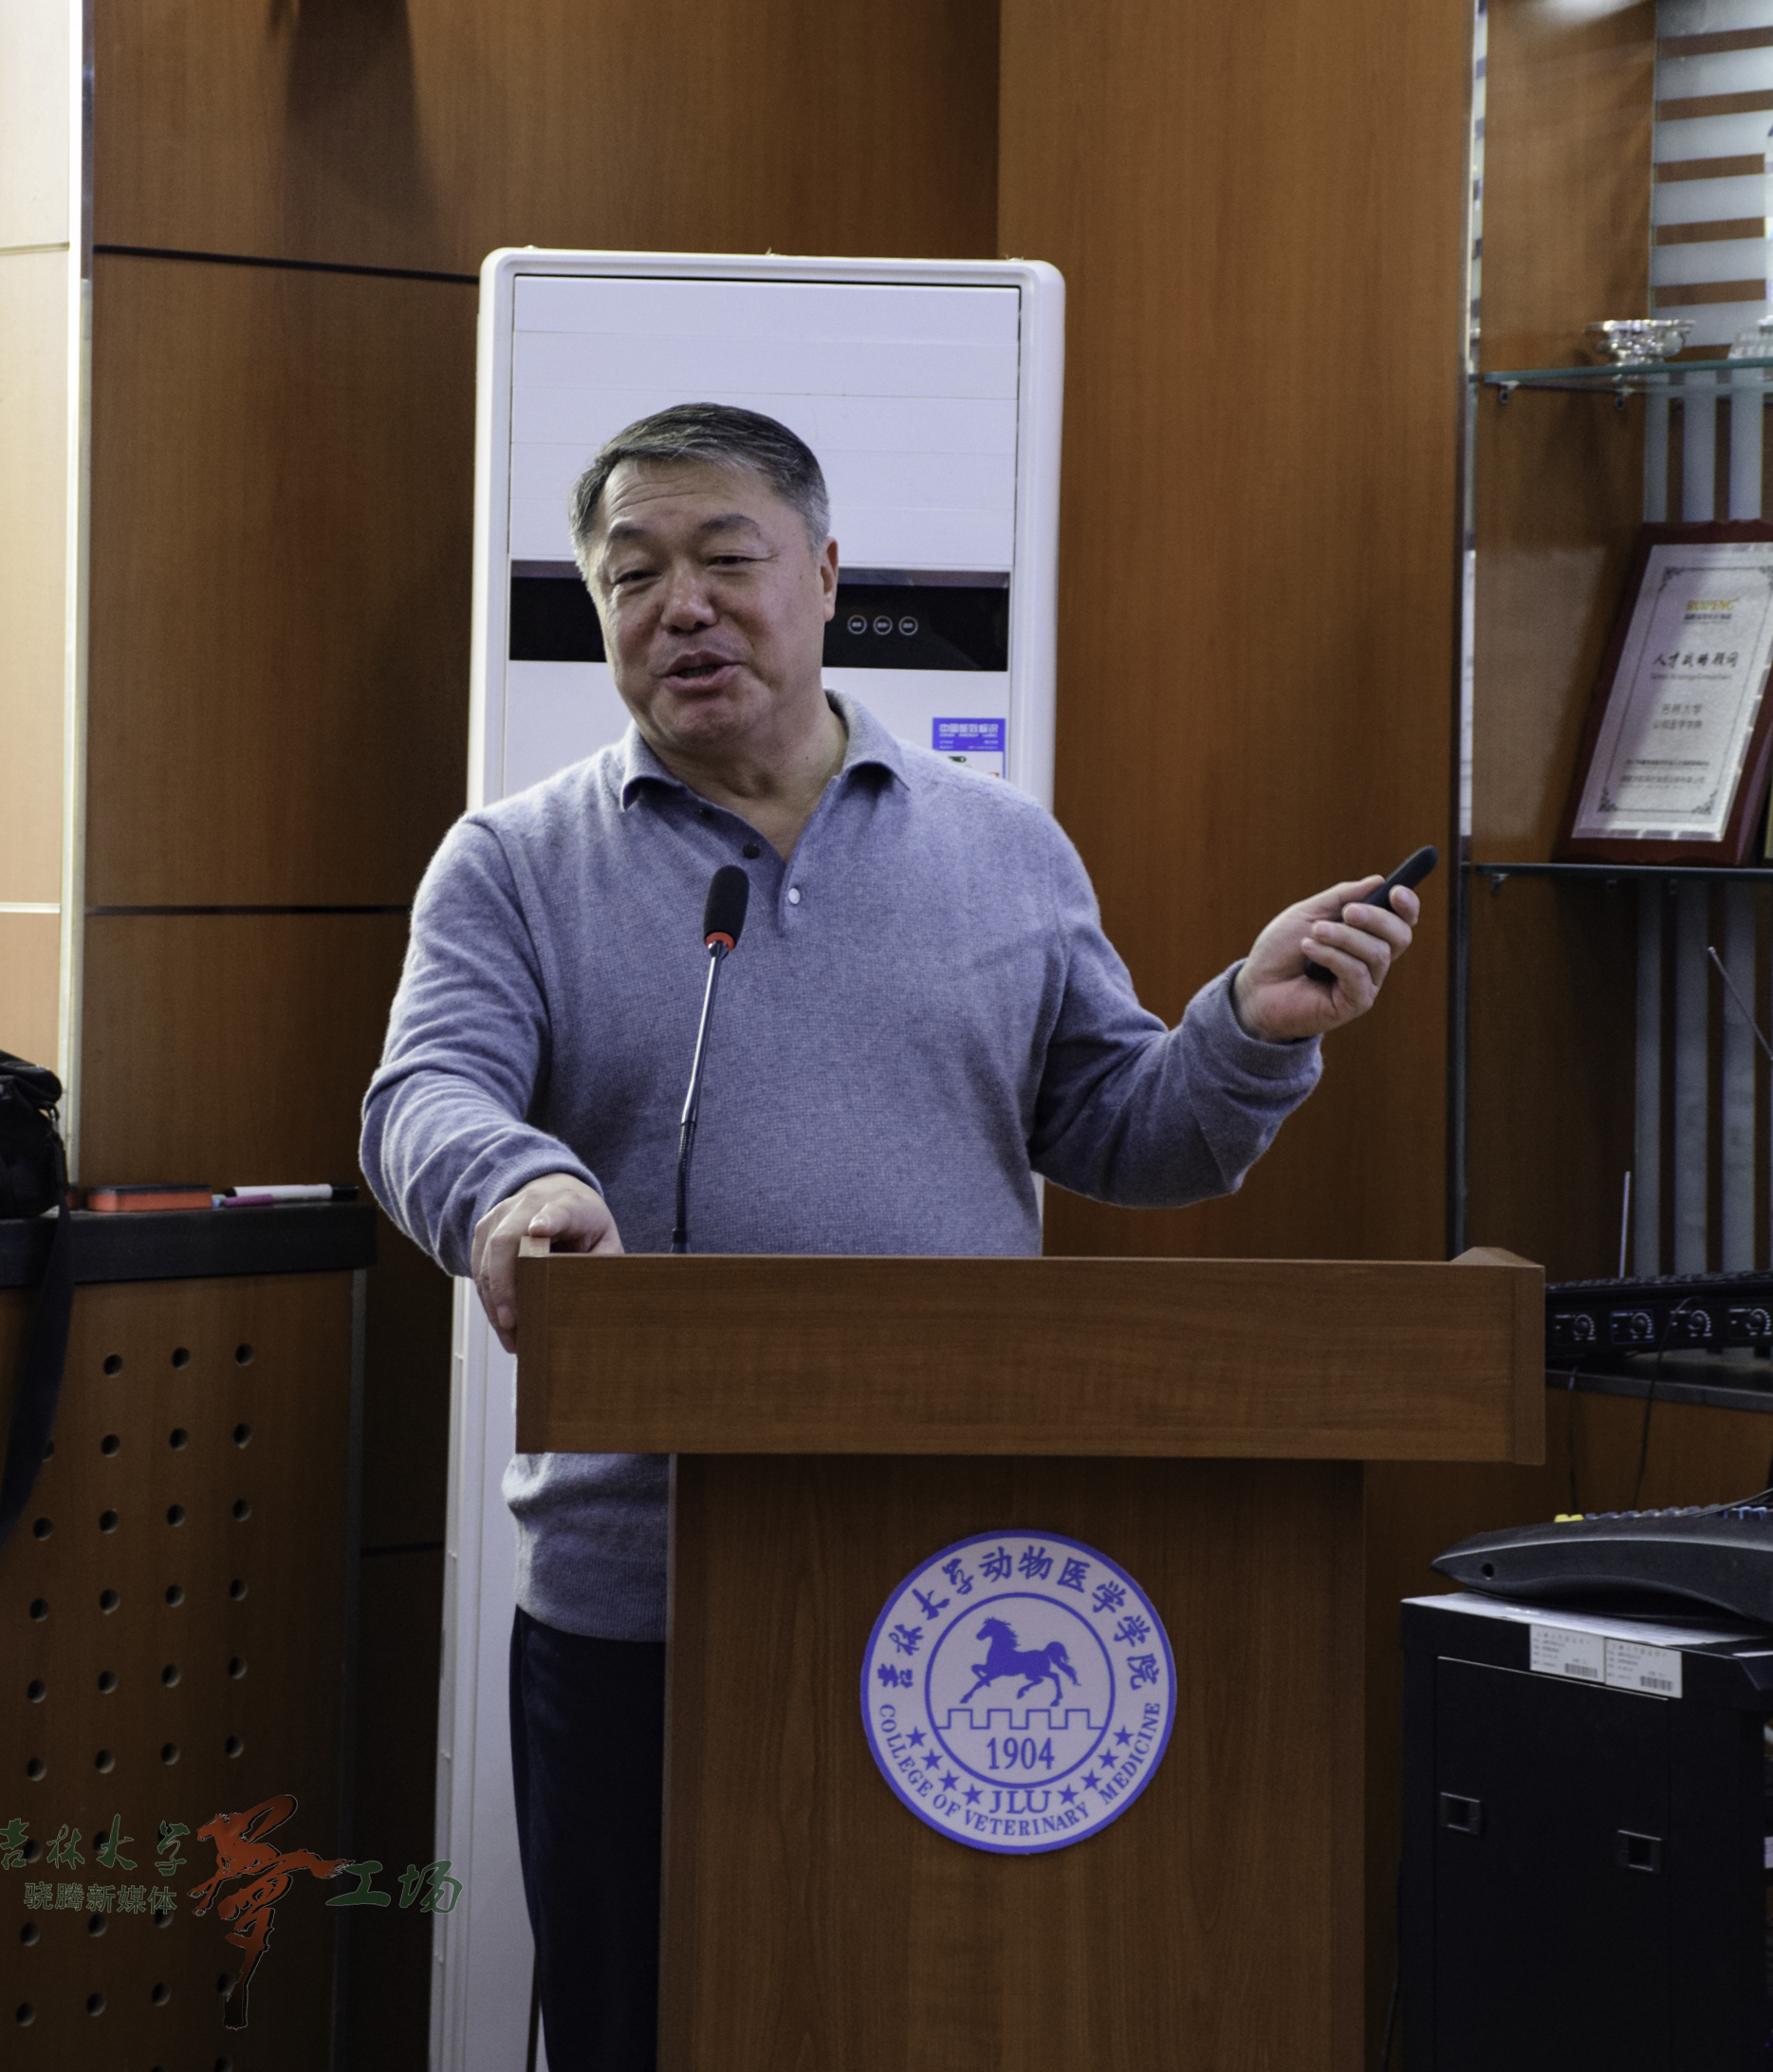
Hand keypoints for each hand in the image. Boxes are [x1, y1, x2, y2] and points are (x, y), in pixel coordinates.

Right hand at [470, 1173, 621, 1353]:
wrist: (554, 1190)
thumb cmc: (583, 1221)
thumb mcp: (605, 1238)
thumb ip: (604, 1263)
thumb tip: (594, 1298)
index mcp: (568, 1204)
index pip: (557, 1210)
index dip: (548, 1219)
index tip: (540, 1230)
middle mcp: (529, 1204)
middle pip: (507, 1240)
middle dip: (505, 1284)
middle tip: (512, 1322)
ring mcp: (502, 1215)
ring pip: (486, 1258)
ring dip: (493, 1301)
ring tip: (509, 1336)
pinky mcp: (484, 1230)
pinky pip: (478, 1267)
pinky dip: (488, 1298)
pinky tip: (501, 1323)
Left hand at [1230, 875, 1419, 1042]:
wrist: (1255, 987)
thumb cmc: (1281, 951)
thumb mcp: (1308, 914)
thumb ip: (1341, 897)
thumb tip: (1378, 881)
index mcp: (1366, 936)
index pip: (1402, 921)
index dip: (1407, 906)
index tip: (1396, 891)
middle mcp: (1372, 961)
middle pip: (1399, 936)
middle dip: (1377, 918)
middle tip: (1348, 912)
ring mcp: (1366, 984)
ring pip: (1377, 953)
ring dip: (1344, 937)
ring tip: (1314, 932)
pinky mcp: (1355, 1003)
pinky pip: (1357, 974)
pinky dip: (1332, 956)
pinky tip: (1308, 949)